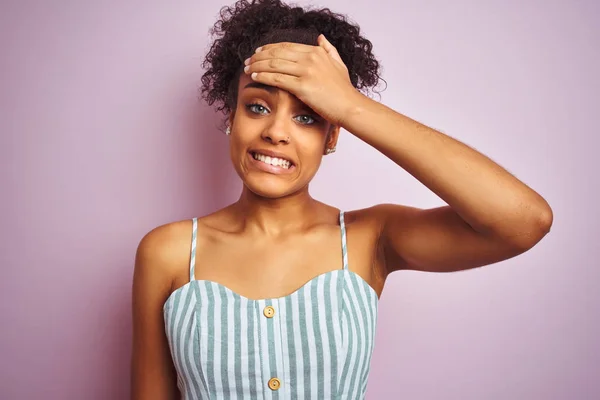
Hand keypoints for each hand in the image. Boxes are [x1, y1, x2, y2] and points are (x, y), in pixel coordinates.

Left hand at [244, 34, 358, 125]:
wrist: (350, 106)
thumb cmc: (344, 90)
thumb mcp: (339, 65)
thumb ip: (329, 50)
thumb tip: (321, 37)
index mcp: (317, 52)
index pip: (286, 46)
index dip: (269, 48)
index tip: (258, 52)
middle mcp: (310, 58)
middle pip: (277, 53)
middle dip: (259, 56)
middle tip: (248, 60)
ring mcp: (306, 72)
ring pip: (274, 65)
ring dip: (257, 66)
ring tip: (247, 69)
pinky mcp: (302, 87)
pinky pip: (277, 79)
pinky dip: (263, 77)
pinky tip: (254, 77)